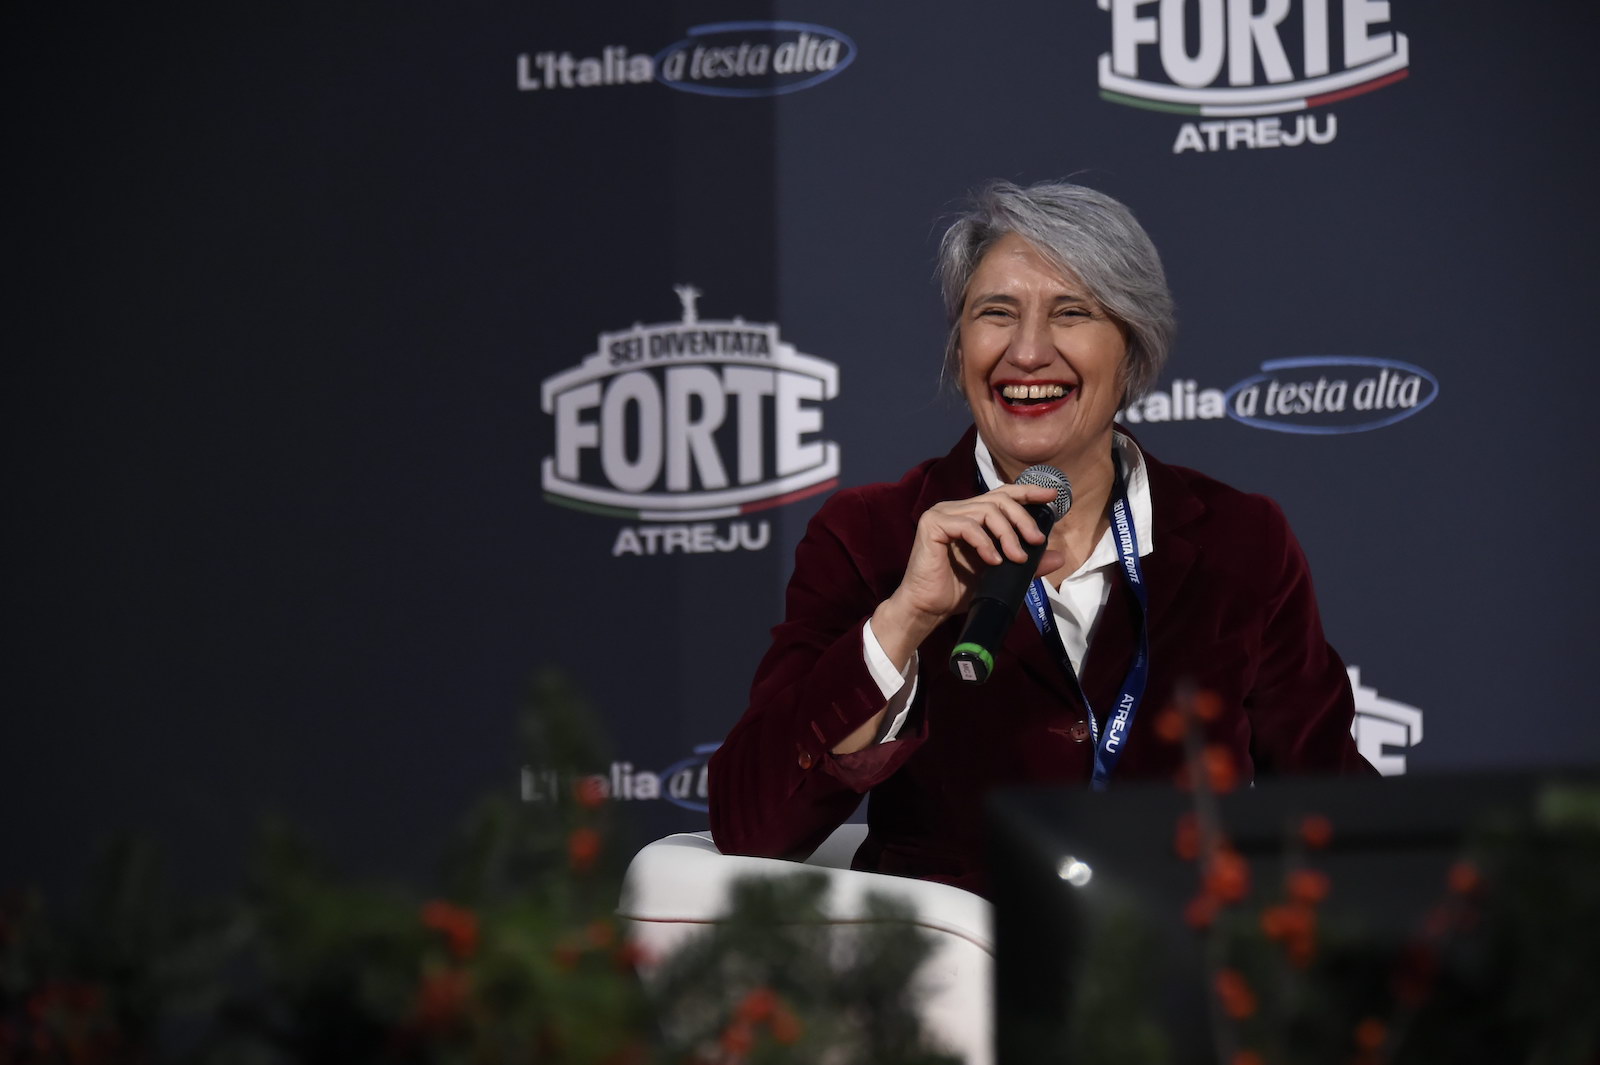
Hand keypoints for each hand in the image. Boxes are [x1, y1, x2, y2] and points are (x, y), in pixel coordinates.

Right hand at [871, 484, 1065, 666]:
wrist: (928, 608)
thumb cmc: (959, 590)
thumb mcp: (1001, 575)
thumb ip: (1027, 564)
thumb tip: (1059, 556)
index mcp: (970, 514)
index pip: (1002, 494)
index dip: (1027, 491)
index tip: (1051, 496)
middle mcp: (955, 508)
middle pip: (998, 499)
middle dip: (1022, 519)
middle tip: (1036, 542)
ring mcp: (942, 513)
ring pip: (986, 510)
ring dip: (1007, 534)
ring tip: (1016, 558)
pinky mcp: (933, 524)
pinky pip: (968, 525)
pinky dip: (985, 543)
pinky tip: (993, 561)